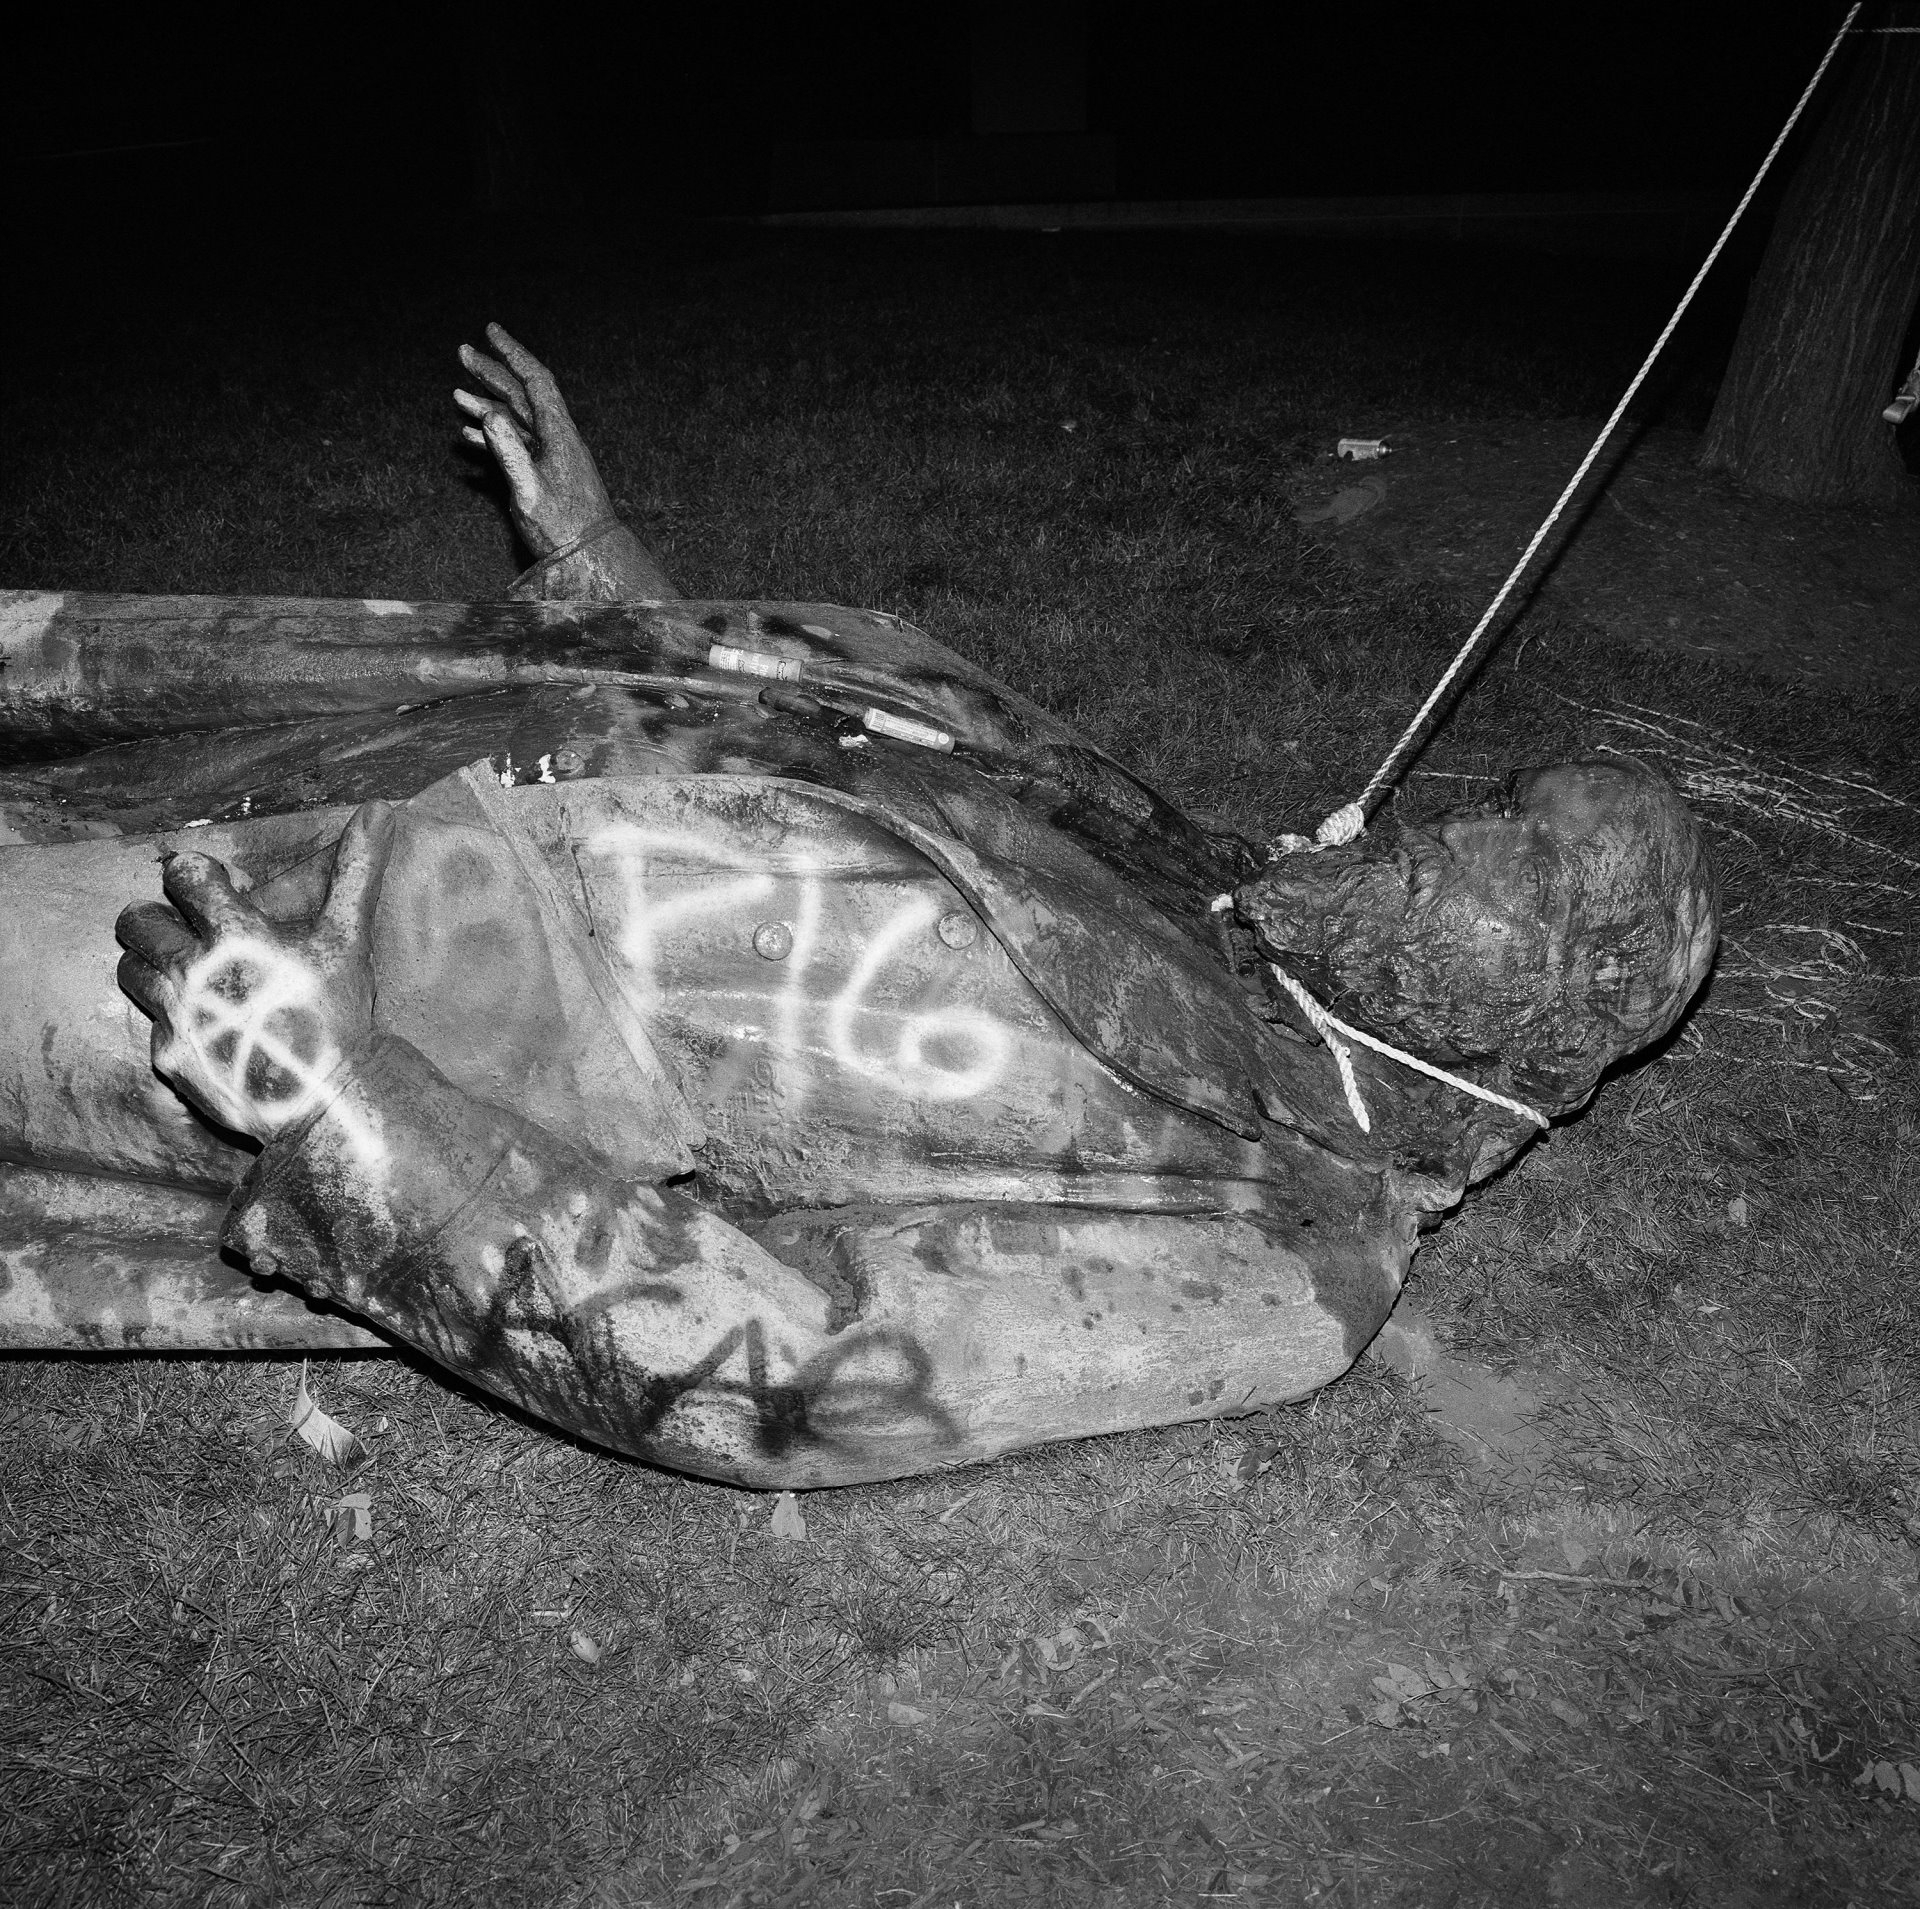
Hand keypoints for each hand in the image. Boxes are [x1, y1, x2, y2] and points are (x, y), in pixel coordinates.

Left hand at [115, 804, 394, 1143]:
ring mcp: (176, 1014)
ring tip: (191, 973)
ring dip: (156, 964)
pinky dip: (173, 1017)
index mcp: (234, 932)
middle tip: (192, 933)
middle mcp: (194, 969)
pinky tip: (208, 1023)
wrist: (328, 1098)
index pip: (180, 874)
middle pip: (136, 921)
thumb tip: (381, 807)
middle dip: (161, 920)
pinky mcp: (168, 1054)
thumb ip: (356, 868)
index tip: (214, 888)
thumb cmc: (341, 1013)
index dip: (195, 875)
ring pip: (132, 969)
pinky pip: (150, 1022)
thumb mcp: (349, 936)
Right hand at [455, 323, 616, 558]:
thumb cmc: (564, 529)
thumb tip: (490, 414)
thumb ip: (510, 453)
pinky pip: (517, 447)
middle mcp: (558, 439)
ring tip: (456, 393)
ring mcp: (552, 457)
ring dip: (487, 404)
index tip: (490, 332)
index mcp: (559, 435)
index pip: (535, 381)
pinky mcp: (546, 475)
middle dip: (493, 372)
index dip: (513, 354)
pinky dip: (493, 437)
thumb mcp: (530, 492)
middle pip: (522, 395)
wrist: (590, 558)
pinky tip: (470, 435)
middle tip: (462, 352)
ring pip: (516, 421)